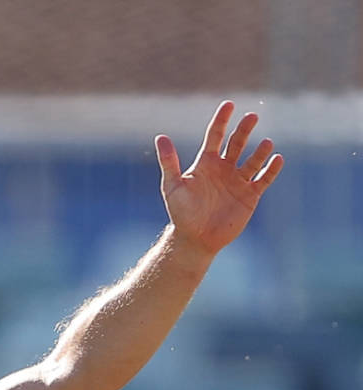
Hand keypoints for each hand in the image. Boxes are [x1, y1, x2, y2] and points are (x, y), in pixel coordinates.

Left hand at [154, 100, 283, 255]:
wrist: (195, 238)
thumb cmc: (181, 212)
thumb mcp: (173, 186)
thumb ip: (169, 162)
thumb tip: (161, 137)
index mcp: (206, 163)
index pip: (215, 135)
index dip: (222, 119)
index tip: (229, 104)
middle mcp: (224, 168)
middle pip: (237, 143)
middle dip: (244, 129)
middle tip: (252, 116)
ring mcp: (238, 181)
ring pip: (253, 160)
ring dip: (261, 150)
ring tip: (266, 142)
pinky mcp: (250, 195)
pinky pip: (264, 178)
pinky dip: (271, 169)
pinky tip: (277, 159)